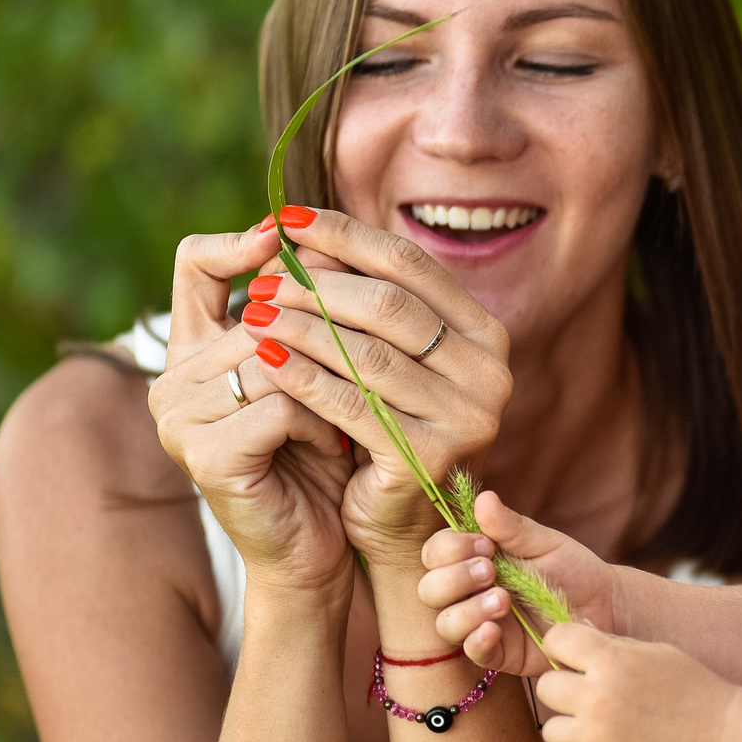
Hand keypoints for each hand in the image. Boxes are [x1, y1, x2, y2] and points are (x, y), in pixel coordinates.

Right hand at [150, 220, 358, 597]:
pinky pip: (279, 406)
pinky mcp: (204, 455)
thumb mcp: (317, 375)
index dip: (241, 242)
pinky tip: (333, 448)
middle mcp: (171, 381)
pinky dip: (319, 424)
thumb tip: (323, 240)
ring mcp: (180, 419)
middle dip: (324, 335)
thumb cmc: (323, 459)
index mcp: (191, 351)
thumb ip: (307, 316)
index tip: (291, 236)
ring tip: (349, 416)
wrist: (314, 552)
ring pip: (272, 356)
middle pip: (258, 313)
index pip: (193, 263)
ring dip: (329, 384)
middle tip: (362, 375)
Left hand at [236, 207, 512, 571]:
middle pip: (391, 306)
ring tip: (252, 312)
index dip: (346, 236)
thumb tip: (304, 238)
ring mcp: (468, 416)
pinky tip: (266, 360)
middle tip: (263, 277)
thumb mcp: (385, 358)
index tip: (289, 217)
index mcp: (484, 333)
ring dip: (302, 328)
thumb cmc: (384, 429)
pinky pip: (353, 405)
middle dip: (318, 285)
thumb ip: (363, 302)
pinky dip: (304, 378)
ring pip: (368, 354)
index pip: (410, 265)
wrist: (397, 525)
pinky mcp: (431, 456)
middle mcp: (490, 371)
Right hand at [419, 490, 621, 674]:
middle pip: (429, 589)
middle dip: (454, 578)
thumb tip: (483, 498)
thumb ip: (511, 527)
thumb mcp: (544, 543)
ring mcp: (481, 623)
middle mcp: (469, 593)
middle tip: (491, 570)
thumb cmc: (571, 569)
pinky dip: (477, 640)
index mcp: (473, 560)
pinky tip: (494, 629)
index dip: (451, 549)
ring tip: (503, 600)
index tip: (485, 545)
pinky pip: (473, 652)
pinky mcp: (499, 653)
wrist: (606, 605)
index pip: (436, 553)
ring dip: (467, 609)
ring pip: (445, 623)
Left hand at [537, 625, 738, 741]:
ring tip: (608, 731)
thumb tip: (567, 642)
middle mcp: (598, 699)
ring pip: (552, 732)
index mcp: (612, 662)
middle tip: (592, 700)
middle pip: (546, 689)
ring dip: (574, 731)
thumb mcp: (656, 654)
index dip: (564, 649)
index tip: (576, 661)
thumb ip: (611, 648)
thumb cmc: (693, 691)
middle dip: (566, 692)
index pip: (556, 640)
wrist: (725, 741)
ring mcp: (597, 741)